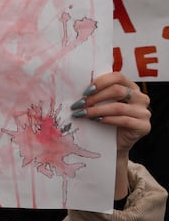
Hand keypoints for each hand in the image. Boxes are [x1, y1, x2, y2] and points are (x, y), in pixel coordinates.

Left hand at [71, 72, 150, 198]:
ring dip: (97, 110)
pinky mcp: (144, 126)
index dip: (100, 82)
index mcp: (131, 87)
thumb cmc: (104, 120)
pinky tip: (96, 120)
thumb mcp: (101, 104)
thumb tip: (76, 85)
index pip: (117, 77)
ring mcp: (144, 112)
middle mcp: (140, 97)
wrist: (113, 144)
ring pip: (118, 107)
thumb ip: (97, 93)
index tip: (85, 91)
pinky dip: (108, 120)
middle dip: (95, 98)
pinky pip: (124, 120)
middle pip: (117, 91)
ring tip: (82, 114)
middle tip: (79, 104)